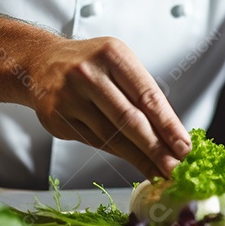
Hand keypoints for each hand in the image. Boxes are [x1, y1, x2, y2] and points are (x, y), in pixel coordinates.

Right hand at [30, 36, 191, 178]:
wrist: (40, 62)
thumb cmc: (90, 64)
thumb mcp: (118, 63)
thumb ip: (142, 93)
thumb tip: (172, 134)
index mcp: (112, 54)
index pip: (147, 96)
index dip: (168, 125)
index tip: (184, 146)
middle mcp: (88, 73)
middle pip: (129, 119)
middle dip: (156, 148)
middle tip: (175, 168)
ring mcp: (68, 96)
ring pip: (111, 136)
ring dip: (138, 158)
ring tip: (158, 171)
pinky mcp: (55, 117)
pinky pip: (93, 141)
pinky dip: (117, 154)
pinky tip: (133, 161)